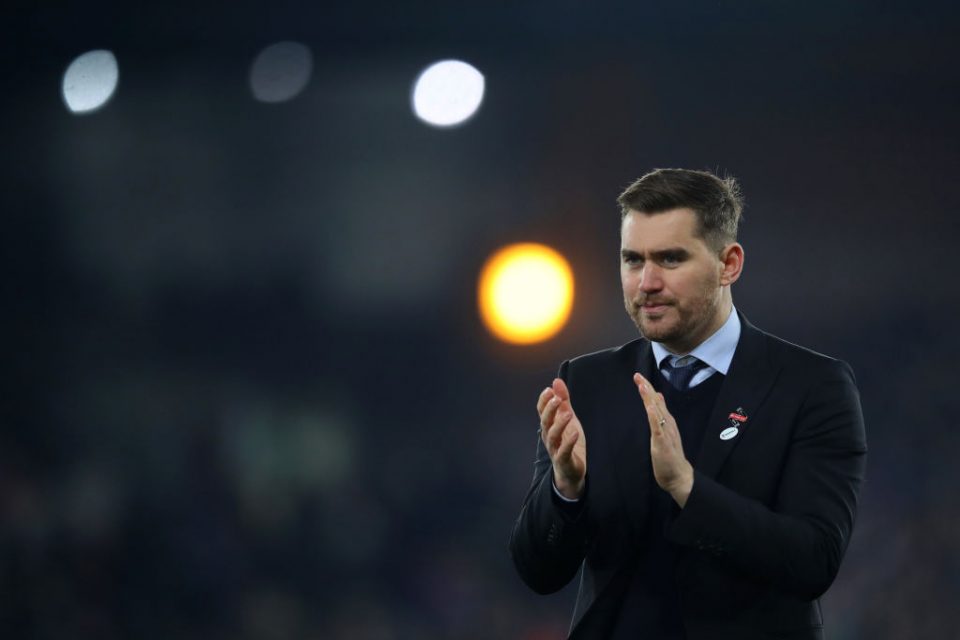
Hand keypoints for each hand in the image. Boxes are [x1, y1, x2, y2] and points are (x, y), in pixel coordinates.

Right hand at [537, 378, 586, 498]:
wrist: (571, 471)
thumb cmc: (568, 443)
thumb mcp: (568, 419)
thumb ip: (563, 401)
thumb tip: (556, 381)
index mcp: (549, 426)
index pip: (541, 411)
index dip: (544, 401)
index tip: (549, 390)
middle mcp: (549, 436)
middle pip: (545, 421)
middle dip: (549, 409)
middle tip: (556, 397)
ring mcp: (555, 449)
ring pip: (552, 435)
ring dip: (559, 424)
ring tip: (568, 414)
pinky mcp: (563, 460)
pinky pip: (564, 451)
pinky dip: (568, 442)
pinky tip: (575, 433)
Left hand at [633, 372, 693, 506]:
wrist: (679, 476)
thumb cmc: (670, 455)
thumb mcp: (663, 431)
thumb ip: (661, 414)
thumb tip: (658, 397)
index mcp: (666, 421)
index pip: (656, 402)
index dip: (647, 389)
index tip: (638, 377)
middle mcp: (667, 424)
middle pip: (656, 403)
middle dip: (647, 388)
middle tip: (637, 375)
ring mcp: (666, 432)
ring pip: (657, 412)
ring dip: (650, 398)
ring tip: (642, 385)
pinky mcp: (663, 443)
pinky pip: (658, 428)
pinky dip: (654, 417)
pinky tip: (650, 407)